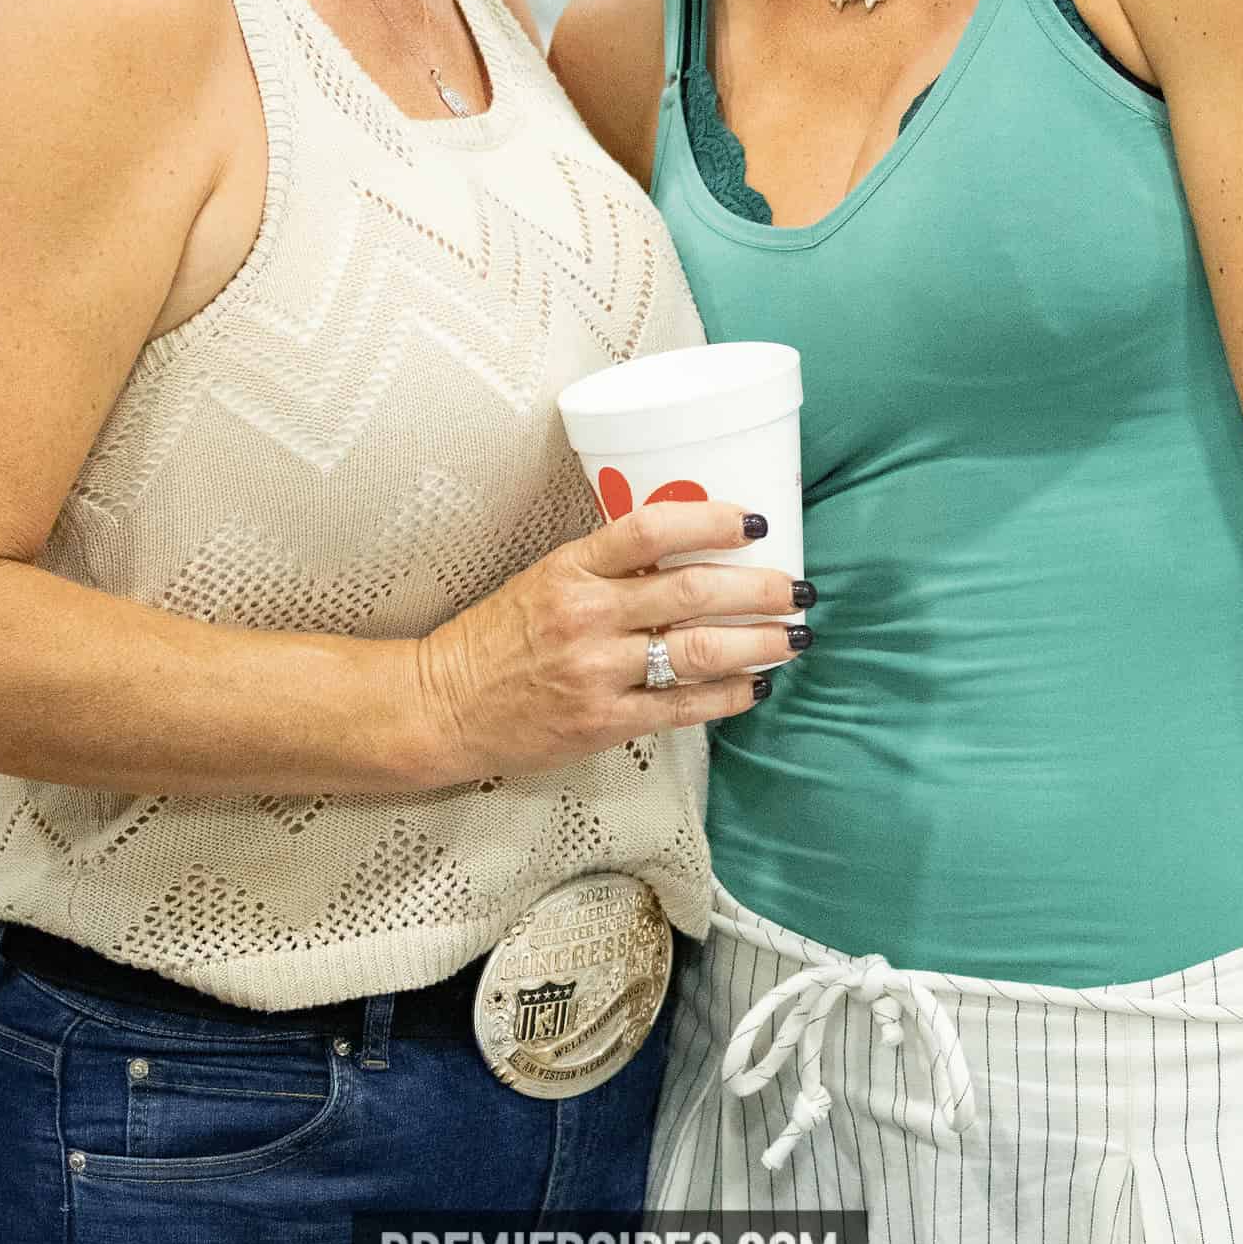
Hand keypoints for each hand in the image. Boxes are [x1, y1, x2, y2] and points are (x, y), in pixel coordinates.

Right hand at [413, 500, 802, 781]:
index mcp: (570, 569)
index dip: (709, 521)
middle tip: (798, 586)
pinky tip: (755, 685)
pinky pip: (681, 707)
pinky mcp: (603, 722)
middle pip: (691, 593)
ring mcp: (597, 672)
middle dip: (758, 590)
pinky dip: (727, 695)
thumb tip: (688, 552)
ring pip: (697, 651)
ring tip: (794, 636)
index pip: (649, 530)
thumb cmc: (498, 636)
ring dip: (758, 643)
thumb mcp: (545, 579)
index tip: (754, 522)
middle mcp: (587, 616)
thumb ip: (608, 568)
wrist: (444, 704)